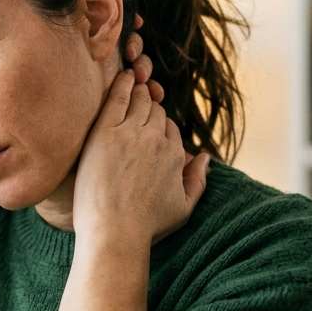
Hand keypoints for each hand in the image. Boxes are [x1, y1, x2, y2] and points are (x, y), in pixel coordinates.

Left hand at [73, 18, 210, 247]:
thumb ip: (198, 180)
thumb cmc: (146, 227)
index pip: (169, 127)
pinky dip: (120, 84)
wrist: (114, 234)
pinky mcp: (106, 133)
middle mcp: (157, 140)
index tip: (146, 127)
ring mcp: (131, 134)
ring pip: (139, 100)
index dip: (157, 126)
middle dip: (147, 105)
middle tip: (136, 101)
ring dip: (136, 91)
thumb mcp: (183, 208)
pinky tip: (121, 76)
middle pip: (155, 110)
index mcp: (175, 154)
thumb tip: (205, 157)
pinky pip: (116, 98)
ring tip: (130, 85)